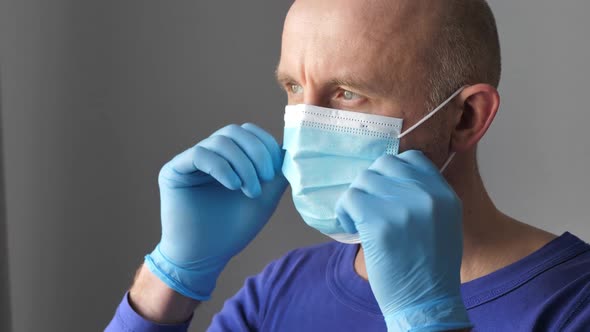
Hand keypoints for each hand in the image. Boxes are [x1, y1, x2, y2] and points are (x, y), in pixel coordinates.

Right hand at [145, 123, 286, 299]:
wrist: (205, 258)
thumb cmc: (233, 230)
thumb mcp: (265, 198)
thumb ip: (277, 173)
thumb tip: (289, 149)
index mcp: (228, 158)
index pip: (248, 133)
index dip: (265, 144)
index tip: (275, 171)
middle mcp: (209, 154)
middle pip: (234, 131)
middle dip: (256, 152)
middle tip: (265, 178)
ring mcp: (190, 161)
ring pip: (220, 141)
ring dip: (243, 165)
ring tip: (250, 191)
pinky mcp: (173, 170)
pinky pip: (199, 154)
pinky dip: (222, 167)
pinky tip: (233, 186)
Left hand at [335, 150, 470, 330]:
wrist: (427, 302)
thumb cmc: (430, 267)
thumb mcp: (443, 222)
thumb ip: (424, 195)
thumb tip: (390, 175)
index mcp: (444, 194)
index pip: (412, 158)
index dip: (391, 171)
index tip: (384, 191)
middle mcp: (426, 196)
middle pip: (383, 165)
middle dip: (370, 185)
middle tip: (369, 208)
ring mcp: (402, 207)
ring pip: (363, 180)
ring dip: (356, 200)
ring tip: (361, 222)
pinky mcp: (378, 223)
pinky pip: (349, 200)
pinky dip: (345, 213)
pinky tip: (354, 229)